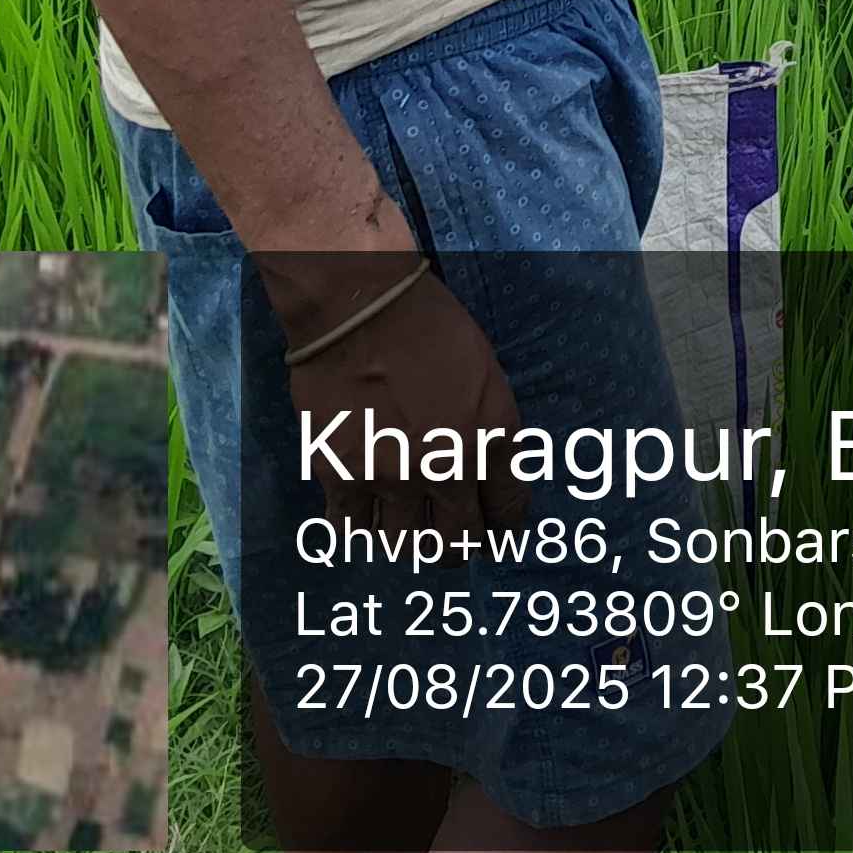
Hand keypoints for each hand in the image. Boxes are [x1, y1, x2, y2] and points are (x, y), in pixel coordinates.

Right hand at [263, 255, 540, 565]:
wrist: (360, 306)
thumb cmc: (430, 325)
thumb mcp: (485, 375)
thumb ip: (488, 429)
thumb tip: (483, 471)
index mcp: (494, 436)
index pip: (509, 511)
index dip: (501, 526)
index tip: (493, 528)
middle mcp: (450, 467)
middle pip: (458, 542)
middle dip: (459, 546)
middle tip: (450, 536)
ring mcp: (394, 476)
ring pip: (407, 545)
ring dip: (410, 538)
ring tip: (406, 525)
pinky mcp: (343, 475)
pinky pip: (353, 528)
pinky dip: (362, 525)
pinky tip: (365, 509)